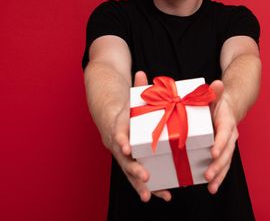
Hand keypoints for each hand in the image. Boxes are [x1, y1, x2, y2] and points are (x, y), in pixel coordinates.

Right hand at [109, 71, 171, 201]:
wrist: (107, 111)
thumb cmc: (123, 103)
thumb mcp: (129, 94)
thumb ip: (137, 88)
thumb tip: (142, 73)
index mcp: (116, 125)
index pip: (117, 133)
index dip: (121, 141)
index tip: (126, 148)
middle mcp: (116, 143)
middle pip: (123, 160)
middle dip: (134, 169)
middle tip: (145, 176)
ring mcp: (121, 153)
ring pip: (129, 172)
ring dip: (141, 185)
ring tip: (153, 196)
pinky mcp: (128, 160)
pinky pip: (136, 175)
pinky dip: (146, 186)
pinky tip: (162, 193)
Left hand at [205, 80, 238, 193]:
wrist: (230, 106)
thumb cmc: (218, 101)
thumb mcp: (215, 95)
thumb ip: (215, 91)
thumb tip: (217, 83)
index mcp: (227, 121)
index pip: (224, 133)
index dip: (219, 143)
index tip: (213, 153)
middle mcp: (230, 135)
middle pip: (226, 152)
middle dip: (218, 165)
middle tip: (208, 176)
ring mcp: (228, 144)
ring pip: (226, 162)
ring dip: (219, 175)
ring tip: (211, 187)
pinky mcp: (223, 150)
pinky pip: (222, 164)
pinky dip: (218, 176)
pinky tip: (211, 187)